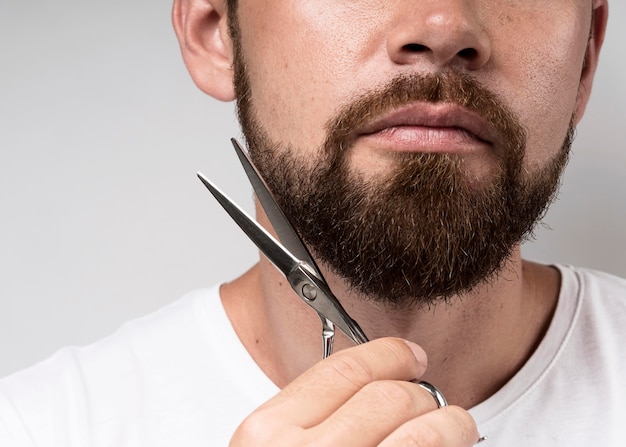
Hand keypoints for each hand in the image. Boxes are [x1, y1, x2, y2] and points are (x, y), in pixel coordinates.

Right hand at [230, 337, 479, 445]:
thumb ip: (310, 421)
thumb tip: (376, 384)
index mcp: (268, 437)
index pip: (345, 369)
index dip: (387, 355)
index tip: (408, 357)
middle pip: (392, 397)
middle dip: (422, 394)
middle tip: (431, 403)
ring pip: (428, 432)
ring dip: (452, 424)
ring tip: (454, 427)